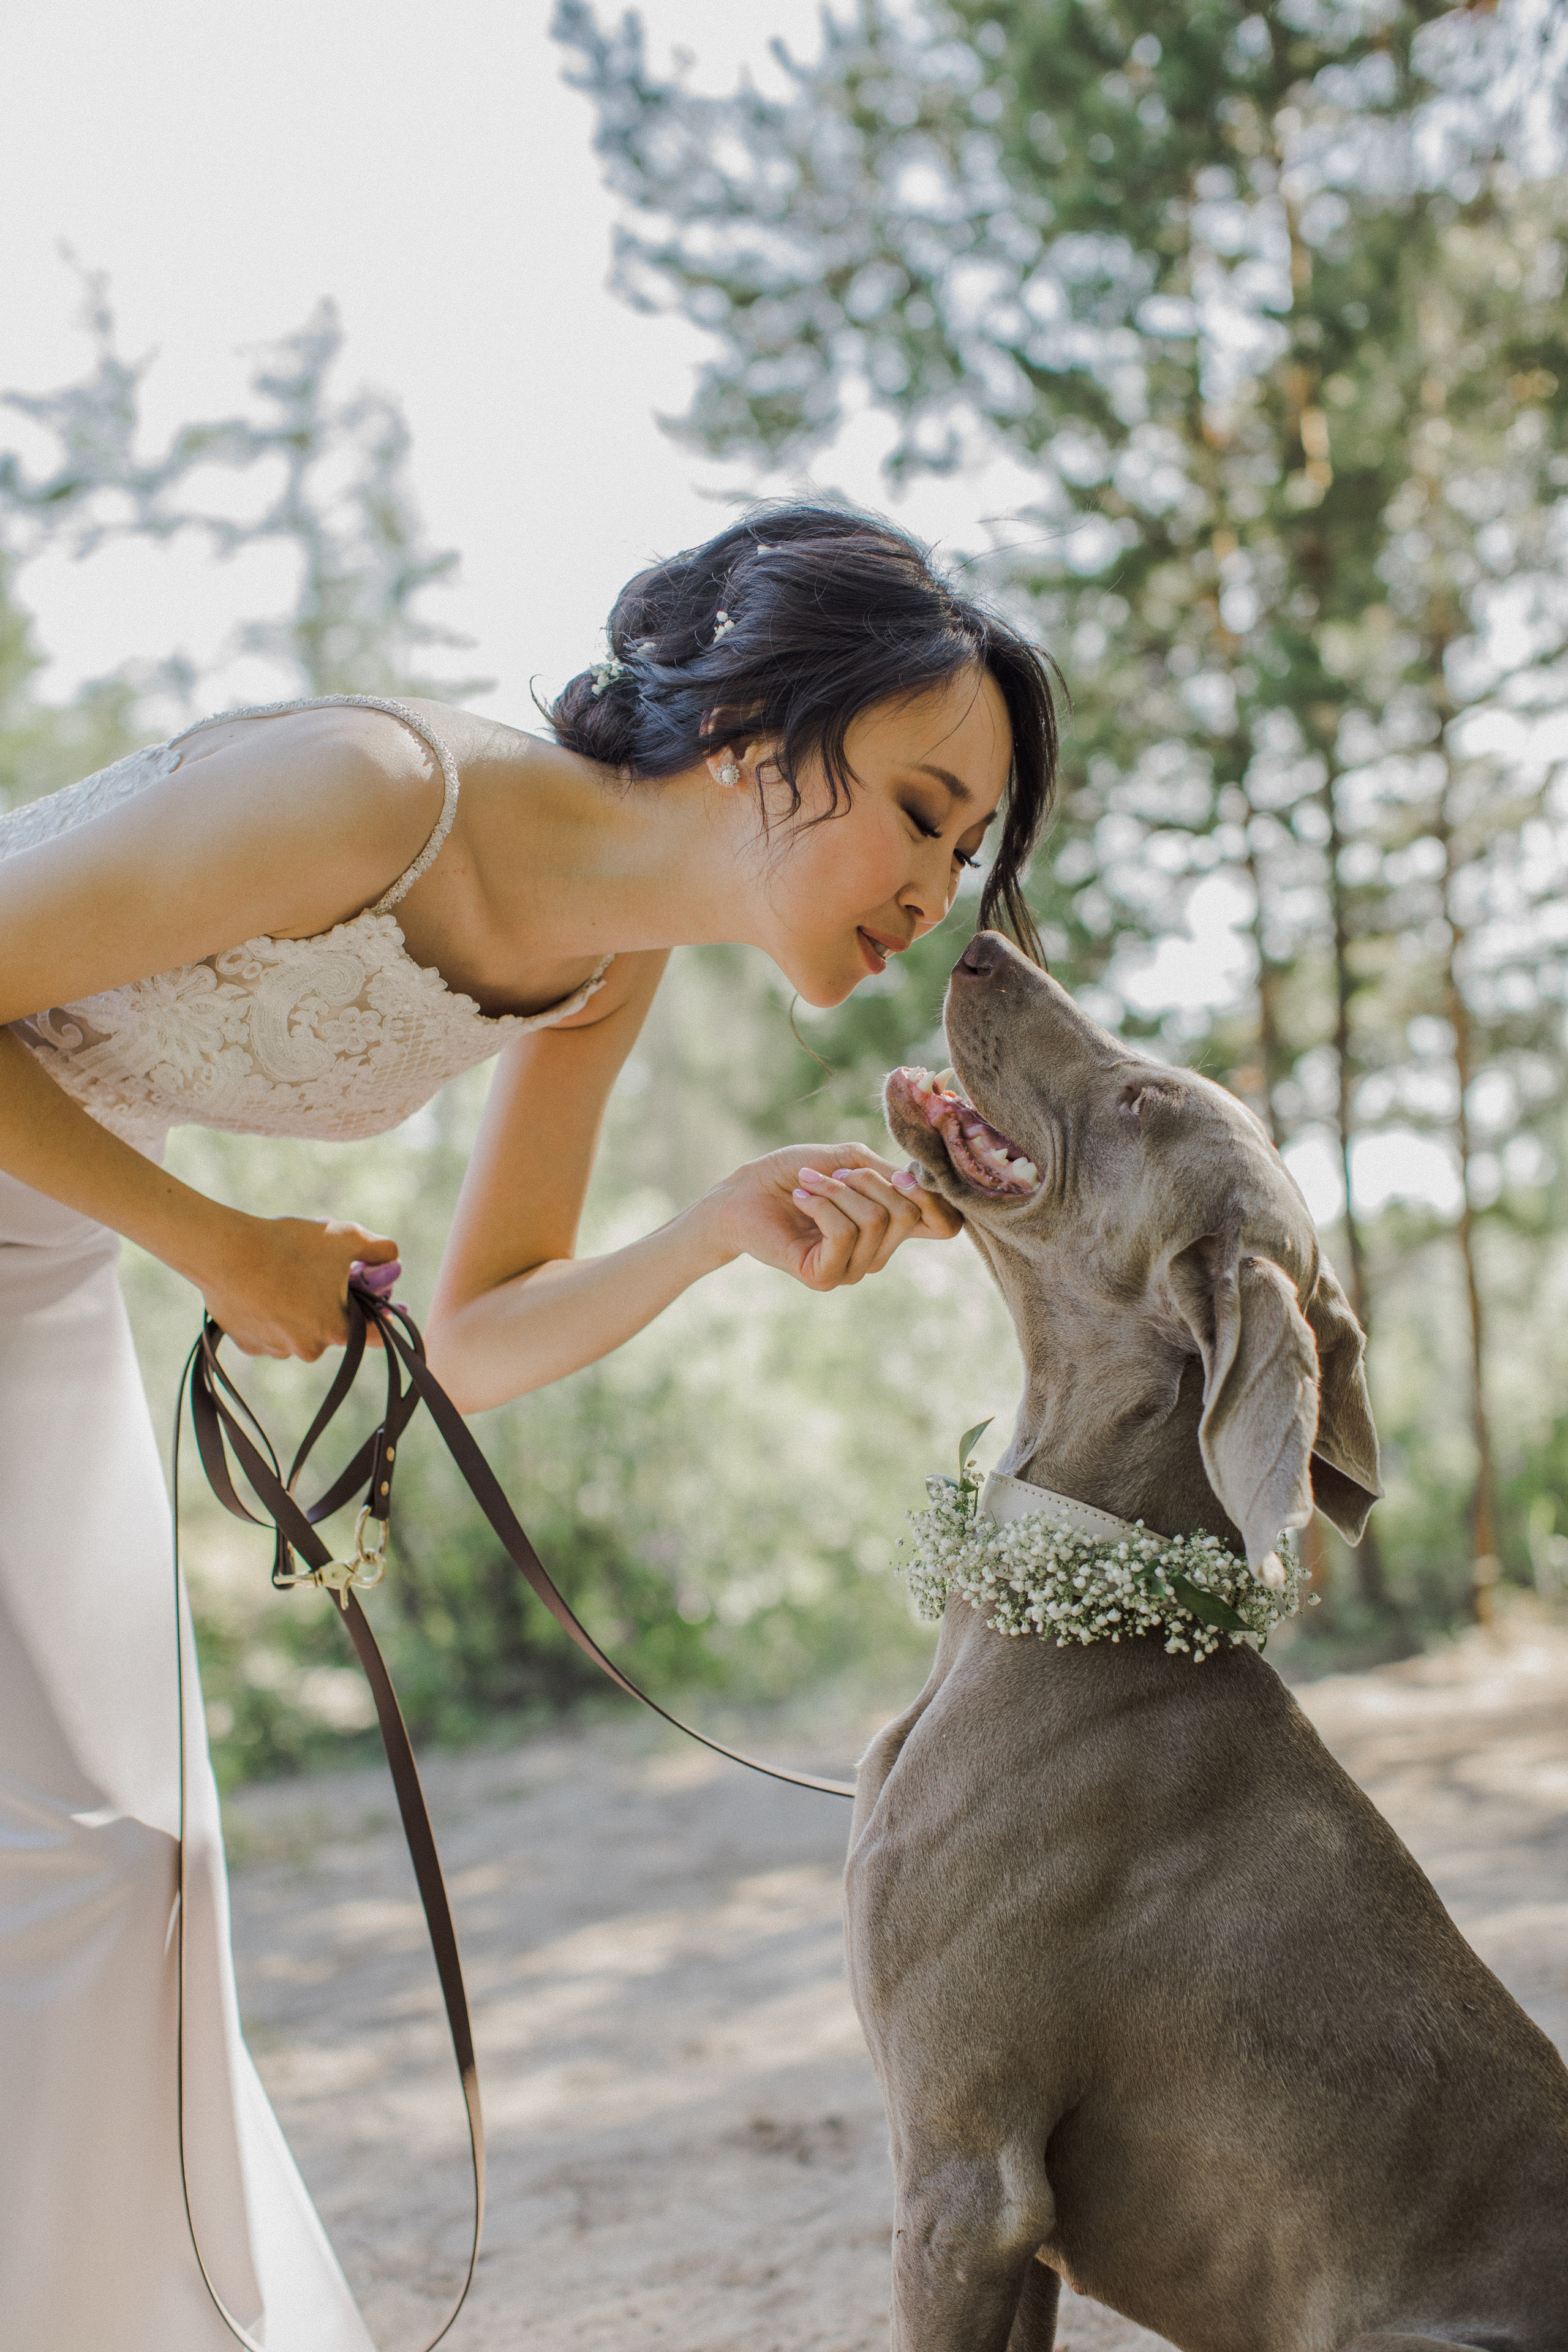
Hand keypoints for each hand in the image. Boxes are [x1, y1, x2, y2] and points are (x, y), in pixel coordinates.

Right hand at [198, 1214, 399, 1359]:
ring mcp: (274, 1350)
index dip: (384, 1316)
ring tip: (286, 1274)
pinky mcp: (246, 1344)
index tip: (390, 1305)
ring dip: (299, 1308)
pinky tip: (262, 1286)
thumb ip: (380, 1249)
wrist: (223, 1251)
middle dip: (332, 1302)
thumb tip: (392, 1257)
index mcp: (336, 1331)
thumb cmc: (288, 1246)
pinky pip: (268, 1329)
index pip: (375, 1333)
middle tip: (320, 1271)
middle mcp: (308, 1349)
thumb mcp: (346, 1237)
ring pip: (298, 1329)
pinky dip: (270, 1312)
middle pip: (331, 1326)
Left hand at [703, 1144, 961, 1291]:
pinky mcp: (825, 1276)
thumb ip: (886, 1173)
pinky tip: (800, 1199)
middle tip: (832, 1172)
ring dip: (837, 1190)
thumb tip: (915, 1185)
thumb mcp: (848, 1160)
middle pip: (907, 1214)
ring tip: (808, 1183)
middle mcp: (878, 1253)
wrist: (743, 1192)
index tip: (904, 1175)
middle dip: (869, 1180)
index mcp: (890, 1226)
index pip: (944, 1226)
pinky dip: (821, 1204)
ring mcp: (853, 1269)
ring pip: (874, 1220)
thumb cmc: (795, 1173)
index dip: (937, 1200)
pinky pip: (843, 1233)